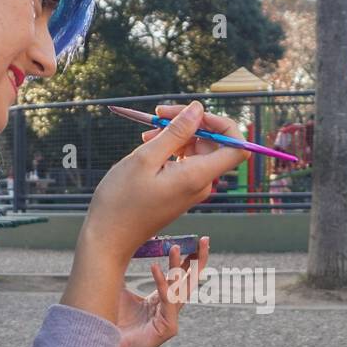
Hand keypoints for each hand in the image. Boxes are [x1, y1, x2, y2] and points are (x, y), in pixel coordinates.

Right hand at [85, 101, 247, 261]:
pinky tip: (148, 147)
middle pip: (212, 144)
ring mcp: (192, 189)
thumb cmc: (122, 200)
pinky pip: (185, 163)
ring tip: (145, 135)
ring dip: (175, 136)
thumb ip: (176, 133)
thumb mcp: (146, 158)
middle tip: (158, 115)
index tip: (195, 114)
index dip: (223, 125)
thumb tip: (198, 109)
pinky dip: (170, 150)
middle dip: (189, 124)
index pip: (237, 148)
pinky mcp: (181, 192)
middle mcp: (201, 184)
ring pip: (196, 152)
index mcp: (197, 177)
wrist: (110, 237)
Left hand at [113, 238, 210, 346]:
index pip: (180, 277)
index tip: (195, 241)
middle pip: (188, 281)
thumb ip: (124, 269)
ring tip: (175, 247)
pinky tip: (155, 268)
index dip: (189, 259)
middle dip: (198, 260)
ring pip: (179, 289)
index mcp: (161, 300)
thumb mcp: (117, 288)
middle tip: (205, 240)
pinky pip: (167, 302)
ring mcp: (169, 320)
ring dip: (178, 268)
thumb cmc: (108, 319)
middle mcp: (168, 309)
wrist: (100, 344)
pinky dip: (162, 284)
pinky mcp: (167, 329)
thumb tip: (123, 243)